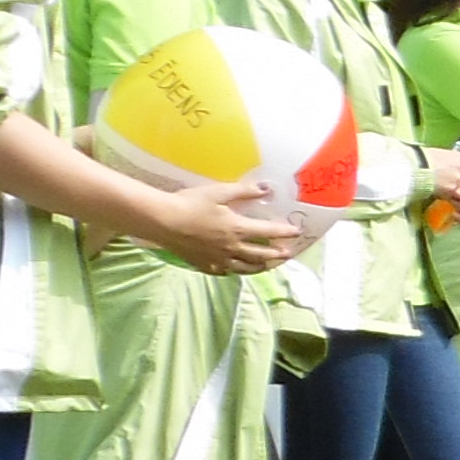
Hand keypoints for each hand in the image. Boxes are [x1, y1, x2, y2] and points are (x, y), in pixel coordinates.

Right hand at [152, 175, 299, 275]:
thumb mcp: (219, 192)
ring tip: (267, 266)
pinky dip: (233, 271)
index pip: (269, 232)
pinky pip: (223, 272)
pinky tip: (234, 270)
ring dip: (259, 267)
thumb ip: (244, 191)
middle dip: (276, 254)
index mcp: (237, 229)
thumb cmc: (190, 203)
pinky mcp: (203, 265)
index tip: (296, 233)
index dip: (284, 232)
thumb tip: (266, 188)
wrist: (162, 221)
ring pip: (245, 267)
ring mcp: (218, 259)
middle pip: (260, 255)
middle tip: (286, 254)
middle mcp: (232, 248)